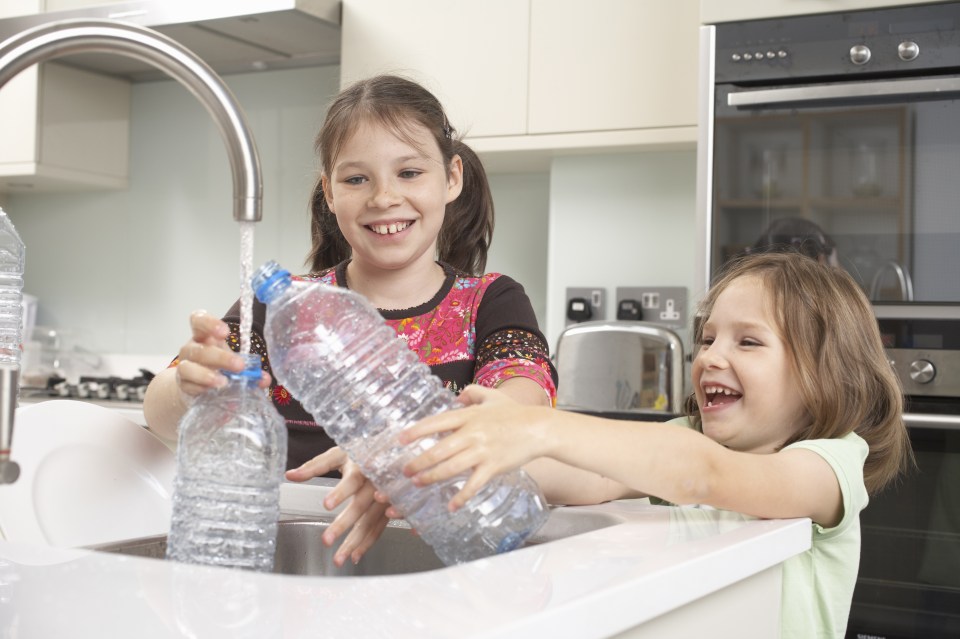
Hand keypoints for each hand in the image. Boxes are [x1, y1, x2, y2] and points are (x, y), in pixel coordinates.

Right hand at [174, 310, 269, 398]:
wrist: (198, 386)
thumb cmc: (218, 367)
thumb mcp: (234, 363)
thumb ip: (250, 369)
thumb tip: (264, 378)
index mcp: (204, 336)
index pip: (198, 321)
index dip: (209, 323)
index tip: (226, 333)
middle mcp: (191, 349)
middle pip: (199, 349)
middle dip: (220, 357)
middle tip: (239, 365)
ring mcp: (184, 367)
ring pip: (187, 368)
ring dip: (206, 375)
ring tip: (224, 382)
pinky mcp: (183, 385)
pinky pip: (188, 386)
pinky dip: (201, 389)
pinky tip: (212, 391)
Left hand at [285, 447, 392, 566]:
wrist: (390, 452)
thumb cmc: (360, 452)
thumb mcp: (338, 454)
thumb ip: (314, 466)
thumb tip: (289, 475)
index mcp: (362, 467)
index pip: (351, 481)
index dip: (340, 492)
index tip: (326, 504)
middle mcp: (376, 484)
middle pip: (360, 507)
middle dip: (343, 524)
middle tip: (326, 540)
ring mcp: (385, 498)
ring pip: (370, 522)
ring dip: (355, 542)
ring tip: (339, 558)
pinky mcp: (389, 509)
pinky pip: (379, 528)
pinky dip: (368, 543)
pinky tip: (355, 556)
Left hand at [399, 385, 550, 510]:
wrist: (539, 428)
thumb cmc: (515, 412)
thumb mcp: (492, 396)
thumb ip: (473, 393)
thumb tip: (458, 397)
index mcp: (469, 416)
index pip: (436, 422)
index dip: (417, 431)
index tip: (400, 439)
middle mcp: (472, 434)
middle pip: (439, 450)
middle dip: (419, 462)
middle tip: (404, 470)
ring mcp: (482, 452)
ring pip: (451, 467)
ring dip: (432, 477)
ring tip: (418, 483)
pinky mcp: (493, 467)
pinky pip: (474, 484)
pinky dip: (462, 497)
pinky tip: (451, 506)